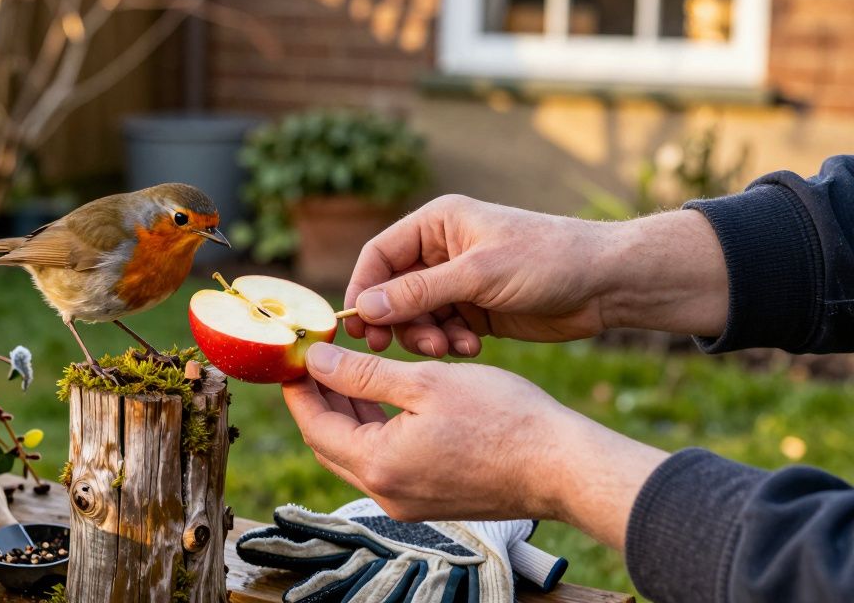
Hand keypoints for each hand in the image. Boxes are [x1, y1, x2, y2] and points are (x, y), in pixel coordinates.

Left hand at [283, 343, 668, 548]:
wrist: (563, 466)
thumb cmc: (503, 418)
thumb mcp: (425, 383)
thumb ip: (362, 374)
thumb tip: (314, 361)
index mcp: (378, 464)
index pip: (313, 425)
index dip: (299, 387)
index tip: (295, 356)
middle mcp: (386, 493)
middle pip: (330, 443)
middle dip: (319, 400)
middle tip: (318, 359)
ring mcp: (408, 502)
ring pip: (358, 453)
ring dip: (349, 414)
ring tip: (347, 370)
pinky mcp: (431, 500)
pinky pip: (387, 463)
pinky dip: (377, 430)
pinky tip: (385, 399)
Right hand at [344, 195, 728, 355]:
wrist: (606, 283)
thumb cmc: (546, 261)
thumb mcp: (478, 275)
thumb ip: (419, 292)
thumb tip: (364, 309)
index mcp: (437, 224)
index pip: (380, 255)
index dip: (364, 290)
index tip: (357, 327)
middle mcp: (442, 250)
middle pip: (393, 291)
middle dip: (396, 320)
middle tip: (396, 347)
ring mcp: (458, 282)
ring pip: (416, 316)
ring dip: (426, 336)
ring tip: (451, 347)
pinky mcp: (476, 310)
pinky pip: (443, 330)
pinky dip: (450, 343)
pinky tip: (473, 348)